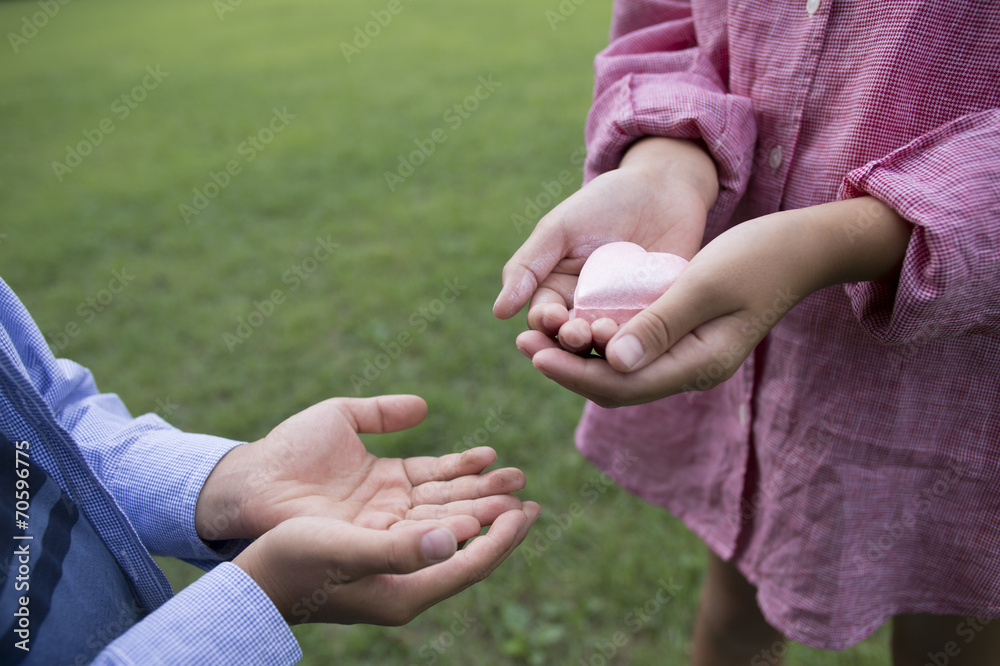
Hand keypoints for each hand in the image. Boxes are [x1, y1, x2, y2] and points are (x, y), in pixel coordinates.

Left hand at [195, 395, 527, 541]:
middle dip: (486, 493)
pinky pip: (415, 537)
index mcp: (388, 476)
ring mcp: (381, 526)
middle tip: (524, 487)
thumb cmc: (288, 449)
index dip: (469, 467)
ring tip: (514, 506)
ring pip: (439, 519)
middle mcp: (390, 505)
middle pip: (448, 498)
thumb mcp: (340, 417)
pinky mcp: (369, 543)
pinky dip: (445, 529)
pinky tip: (474, 522)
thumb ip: (382, 412)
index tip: (499, 458)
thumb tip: (424, 406)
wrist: (249, 482)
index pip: (439, 473)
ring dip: (477, 512)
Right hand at [233, 504, 538, 624]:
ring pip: (448, 532)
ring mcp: (393, 564)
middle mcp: (405, 582)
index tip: (527, 509)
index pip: (471, 566)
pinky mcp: (378, 545)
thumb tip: (455, 541)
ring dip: (476, 504)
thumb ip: (399, 550)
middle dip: (498, 520)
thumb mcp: (345, 551)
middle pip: (467, 550)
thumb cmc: (293, 564)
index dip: (503, 539)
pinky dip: (445, 499)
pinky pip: (424, 521)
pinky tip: (456, 478)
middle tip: (528, 496)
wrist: (253, 575)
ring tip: (504, 482)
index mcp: (406, 591)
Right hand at [493, 137, 718, 352]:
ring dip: (603, 345)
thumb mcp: (559, 228)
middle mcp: (586, 310)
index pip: (543, 318)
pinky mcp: (656, 316)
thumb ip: (528, 266)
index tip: (552, 317)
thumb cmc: (604, 203)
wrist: (663, 188)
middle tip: (577, 333)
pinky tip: (637, 332)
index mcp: (557, 291)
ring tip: (604, 333)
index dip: (545, 323)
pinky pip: (645, 335)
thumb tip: (499, 312)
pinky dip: (638, 338)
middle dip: (571, 340)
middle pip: (572, 340)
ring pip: (607, 344)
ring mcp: (621, 316)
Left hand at [516, 197, 911, 406]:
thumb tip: (611, 361)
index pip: (622, 384)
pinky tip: (572, 323)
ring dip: (579, 356)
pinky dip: (600, 341)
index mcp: (698, 364)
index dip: (574, 372)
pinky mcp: (685, 338)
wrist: (800, 249)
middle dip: (568, 368)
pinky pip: (634, 350)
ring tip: (535, 336)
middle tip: (521, 345)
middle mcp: (691, 369)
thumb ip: (660, 323)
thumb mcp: (705, 284)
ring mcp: (689, 356)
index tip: (535, 353)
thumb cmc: (759, 258)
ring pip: (622, 370)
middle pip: (616, 385)